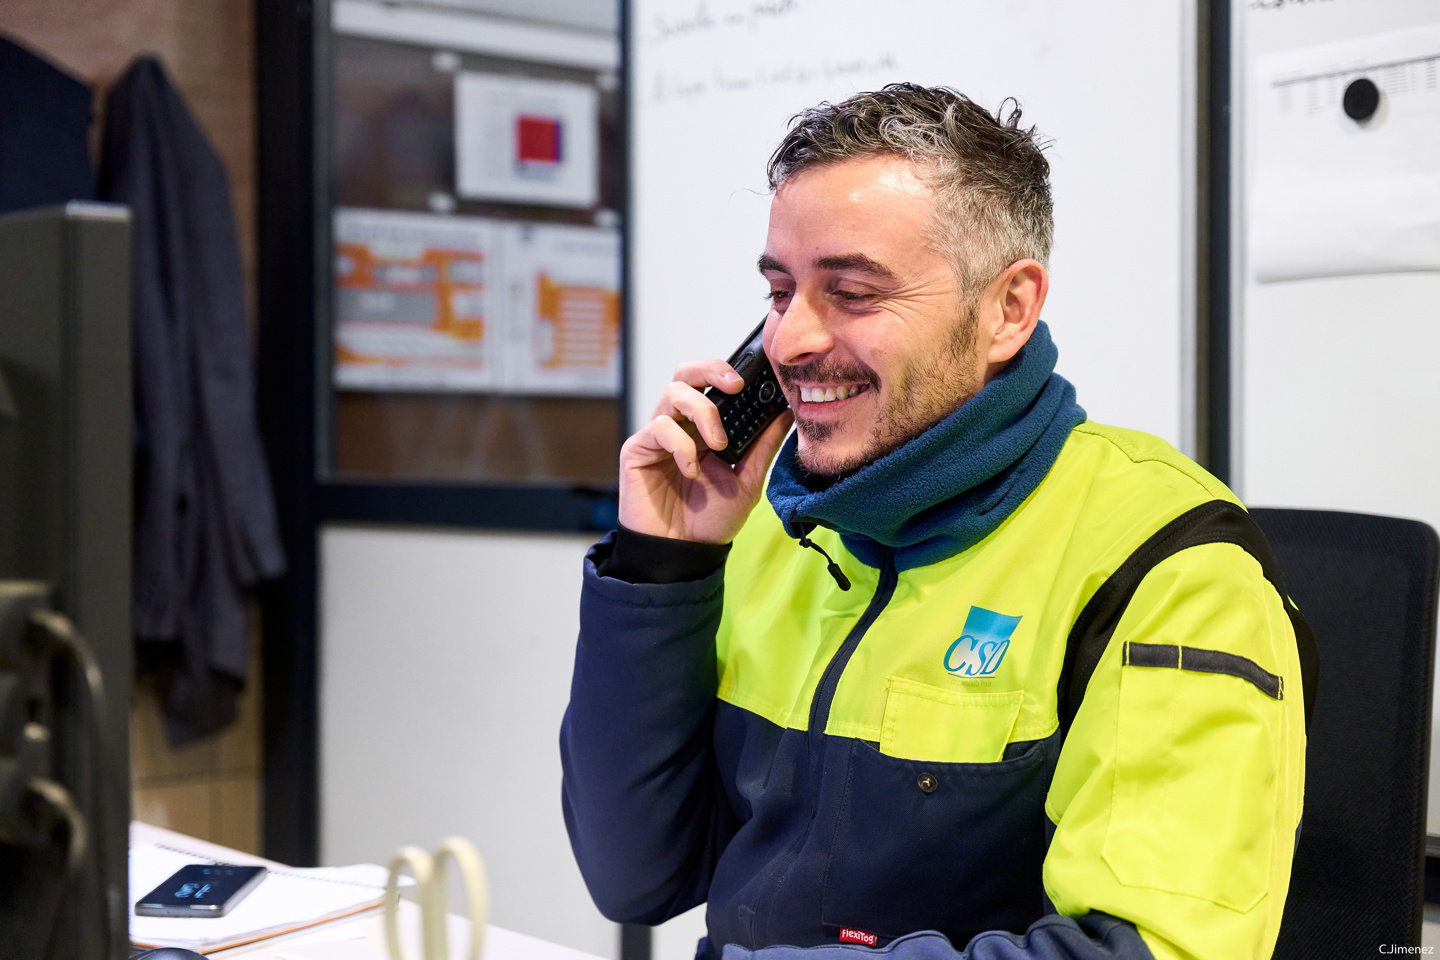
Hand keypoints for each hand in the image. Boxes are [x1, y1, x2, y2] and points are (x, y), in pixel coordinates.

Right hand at [618, 359, 794, 543]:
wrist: (683, 552)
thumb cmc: (710, 519)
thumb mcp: (747, 480)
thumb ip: (763, 445)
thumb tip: (785, 411)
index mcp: (706, 427)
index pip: (714, 383)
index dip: (733, 372)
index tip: (762, 378)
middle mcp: (681, 425)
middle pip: (687, 373)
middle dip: (712, 369)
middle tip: (736, 386)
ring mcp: (658, 435)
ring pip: (674, 392)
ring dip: (704, 412)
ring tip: (719, 445)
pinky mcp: (637, 449)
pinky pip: (659, 427)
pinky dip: (682, 445)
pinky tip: (692, 471)